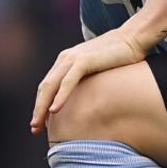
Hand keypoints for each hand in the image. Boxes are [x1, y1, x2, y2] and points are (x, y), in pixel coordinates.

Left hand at [31, 29, 146, 134]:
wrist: (132, 39)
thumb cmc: (119, 56)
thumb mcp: (97, 70)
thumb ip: (87, 80)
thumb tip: (86, 99)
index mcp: (66, 61)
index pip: (48, 86)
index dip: (41, 105)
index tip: (39, 123)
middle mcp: (65, 59)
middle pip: (44, 88)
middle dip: (37, 109)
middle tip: (34, 129)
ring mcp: (73, 59)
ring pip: (51, 86)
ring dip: (42, 106)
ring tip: (38, 124)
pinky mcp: (84, 61)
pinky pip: (67, 82)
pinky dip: (59, 96)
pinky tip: (54, 110)